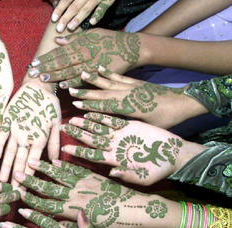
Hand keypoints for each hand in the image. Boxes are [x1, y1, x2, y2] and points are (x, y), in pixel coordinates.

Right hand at [0, 82, 60, 186]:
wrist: (37, 85)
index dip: (28, 178)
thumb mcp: (56, 124)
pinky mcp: (6, 121)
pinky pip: (1, 136)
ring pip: (9, 153)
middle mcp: (26, 137)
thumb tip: (54, 161)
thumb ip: (54, 144)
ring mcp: (14, 129)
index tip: (24, 190)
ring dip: (5, 167)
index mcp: (39, 139)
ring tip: (2, 181)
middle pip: (20, 162)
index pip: (33, 164)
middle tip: (12, 193)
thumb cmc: (50, 105)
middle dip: (16, 179)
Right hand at [14, 159, 180, 227]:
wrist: (138, 210)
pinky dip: (65, 164)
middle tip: (16, 175)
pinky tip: (56, 160)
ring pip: (60, 175)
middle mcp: (75, 195)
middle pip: (48, 188)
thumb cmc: (117, 225)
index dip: (31, 202)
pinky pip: (76, 169)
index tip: (18, 197)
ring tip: (31, 161)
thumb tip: (54, 223)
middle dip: (31, 182)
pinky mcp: (93, 177)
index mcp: (73, 211)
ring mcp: (84, 184)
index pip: (47, 205)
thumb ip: (72, 225)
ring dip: (44, 169)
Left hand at [27, 28, 143, 87]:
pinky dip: (74, 82)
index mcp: (82, 43)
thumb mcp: (93, 34)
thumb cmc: (110, 40)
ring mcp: (93, 64)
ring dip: (57, 75)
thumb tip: (57, 40)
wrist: (132, 48)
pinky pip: (85, 79)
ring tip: (44, 79)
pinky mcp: (101, 73)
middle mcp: (86, 53)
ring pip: (71, 70)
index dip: (47, 58)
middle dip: (47, 67)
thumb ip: (74, 38)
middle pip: (63, 61)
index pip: (60, 51)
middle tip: (34, 73)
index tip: (35, 63)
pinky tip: (64, 86)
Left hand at [51, 0, 115, 31]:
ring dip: (78, 18)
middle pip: (75, 6)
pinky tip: (92, 22)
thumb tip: (53, 2)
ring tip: (70, 28)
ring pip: (86, 8)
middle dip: (66, 17)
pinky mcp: (108, 0)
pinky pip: (103, 8)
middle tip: (59, 29)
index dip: (60, 9)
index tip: (53, 19)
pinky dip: (97, 14)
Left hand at [61, 112, 205, 184]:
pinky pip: (113, 120)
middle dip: (77, 134)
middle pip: (91, 139)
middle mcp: (114, 147)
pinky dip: (102, 116)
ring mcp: (121, 136)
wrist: (174, 155)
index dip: (78, 151)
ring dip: (86, 124)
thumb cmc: (159, 170)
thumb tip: (112, 173)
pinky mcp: (130, 126)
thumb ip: (127, 175)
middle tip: (63, 128)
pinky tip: (90, 112)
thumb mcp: (143, 177)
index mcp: (114, 159)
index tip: (64, 148)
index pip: (91, 155)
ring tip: (72, 119)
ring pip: (99, 128)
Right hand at [69, 69, 207, 127]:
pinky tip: (99, 68)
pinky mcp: (136, 82)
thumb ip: (130, 129)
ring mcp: (132, 86)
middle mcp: (129, 94)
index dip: (90, 106)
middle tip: (70, 89)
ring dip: (94, 79)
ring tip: (80, 73)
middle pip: (104, 93)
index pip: (106, 106)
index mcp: (131, 107)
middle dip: (86, 92)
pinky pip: (119, 77)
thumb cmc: (168, 120)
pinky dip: (108, 72)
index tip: (76, 104)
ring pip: (109, 82)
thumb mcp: (149, 128)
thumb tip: (113, 132)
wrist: (183, 103)